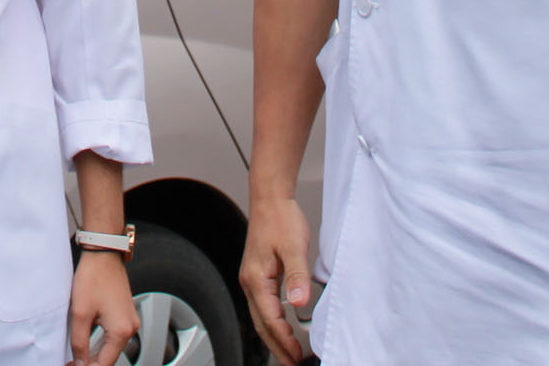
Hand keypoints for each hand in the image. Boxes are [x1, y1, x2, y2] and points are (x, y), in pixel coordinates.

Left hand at [69, 250, 135, 365]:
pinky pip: (114, 335)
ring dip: (95, 353)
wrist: (103, 254)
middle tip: (72, 362)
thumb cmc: (94, 278)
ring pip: (111, 347)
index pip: (104, 363)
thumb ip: (79, 342)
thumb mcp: (80, 313)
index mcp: (121, 331)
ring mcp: (130, 320)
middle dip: (90, 362)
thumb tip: (80, 362)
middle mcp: (130, 327)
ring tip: (76, 354)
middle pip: (109, 357)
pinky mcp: (125, 313)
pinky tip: (87, 341)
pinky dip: (101, 341)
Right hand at [240, 195, 314, 364]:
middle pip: (261, 324)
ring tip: (288, 351)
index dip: (284, 341)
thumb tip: (298, 302)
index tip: (297, 355)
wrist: (271, 198)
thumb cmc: (279, 218)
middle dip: (276, 346)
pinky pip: (264, 305)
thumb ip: (297, 276)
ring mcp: (253, 278)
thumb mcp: (294, 248)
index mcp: (255, 279)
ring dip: (274, 336)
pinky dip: (273, 321)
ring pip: (261, 316)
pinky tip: (283, 325)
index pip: (270, 320)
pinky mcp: (259, 274)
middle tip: (291, 362)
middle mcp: (250, 281)